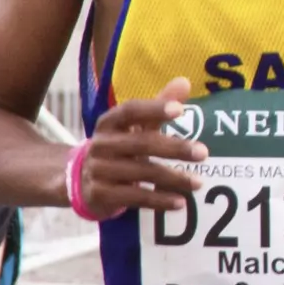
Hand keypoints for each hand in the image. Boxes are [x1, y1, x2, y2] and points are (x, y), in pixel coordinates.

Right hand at [82, 76, 206, 218]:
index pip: (130, 110)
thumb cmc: (118, 148)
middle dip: (174, 148)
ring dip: (173, 178)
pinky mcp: (100, 194)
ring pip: (141, 173)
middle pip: (141, 143)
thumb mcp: (134, 127)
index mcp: (109, 122)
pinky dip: (159, 200)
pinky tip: (180, 202)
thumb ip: (158, 106)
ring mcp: (98, 170)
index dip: (154, 108)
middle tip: (203, 153)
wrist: (81, 181)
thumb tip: (184, 82)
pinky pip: (134, 197)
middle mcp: (101, 144)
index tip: (180, 110)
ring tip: (198, 183)